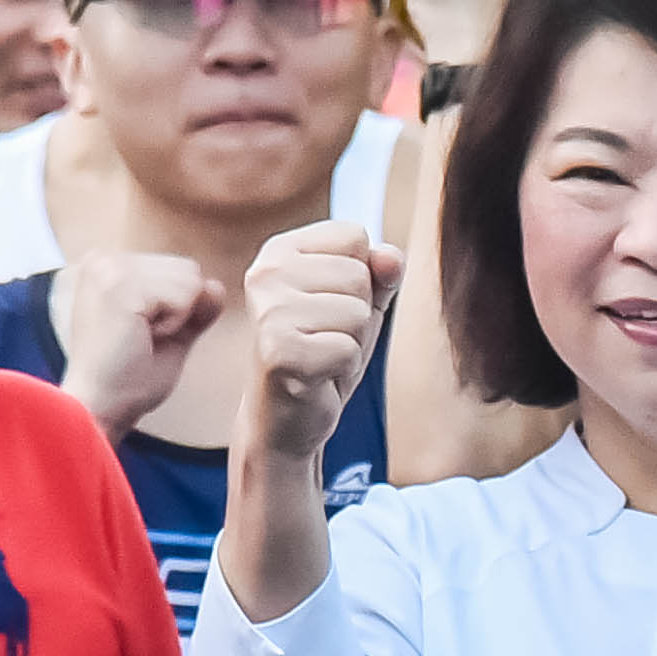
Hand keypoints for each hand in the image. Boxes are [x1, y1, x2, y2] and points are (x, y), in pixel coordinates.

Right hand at [57, 250, 223, 435]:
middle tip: (138, 341)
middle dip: (179, 312)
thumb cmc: (126, 380)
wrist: (97, 409)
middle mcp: (104, 258)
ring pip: (190, 280)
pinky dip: (174, 326)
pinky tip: (138, 340)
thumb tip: (216, 285)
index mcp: (109, 266)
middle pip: (189, 269)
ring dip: (176, 320)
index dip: (177, 311)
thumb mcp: (171, 336)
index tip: (139, 337)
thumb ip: (193, 307)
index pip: (180, 270)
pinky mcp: (120, 284)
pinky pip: (185, 296)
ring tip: (137, 340)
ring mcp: (110, 268)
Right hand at [243, 219, 397, 451]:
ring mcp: (268, 312)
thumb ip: (381, 273)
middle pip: (359, 274)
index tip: (329, 305)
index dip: (361, 277)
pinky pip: (348, 349)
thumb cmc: (322, 353)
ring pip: (357, 313)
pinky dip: (343, 369)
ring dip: (351, 343)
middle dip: (356, 314)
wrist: (284, 419)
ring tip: (321, 356)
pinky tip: (317, 376)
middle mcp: (266, 274)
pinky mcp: (278, 352)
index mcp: (279, 251)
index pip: (354, 235)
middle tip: (325, 339)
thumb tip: (390, 257)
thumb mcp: (360, 304)